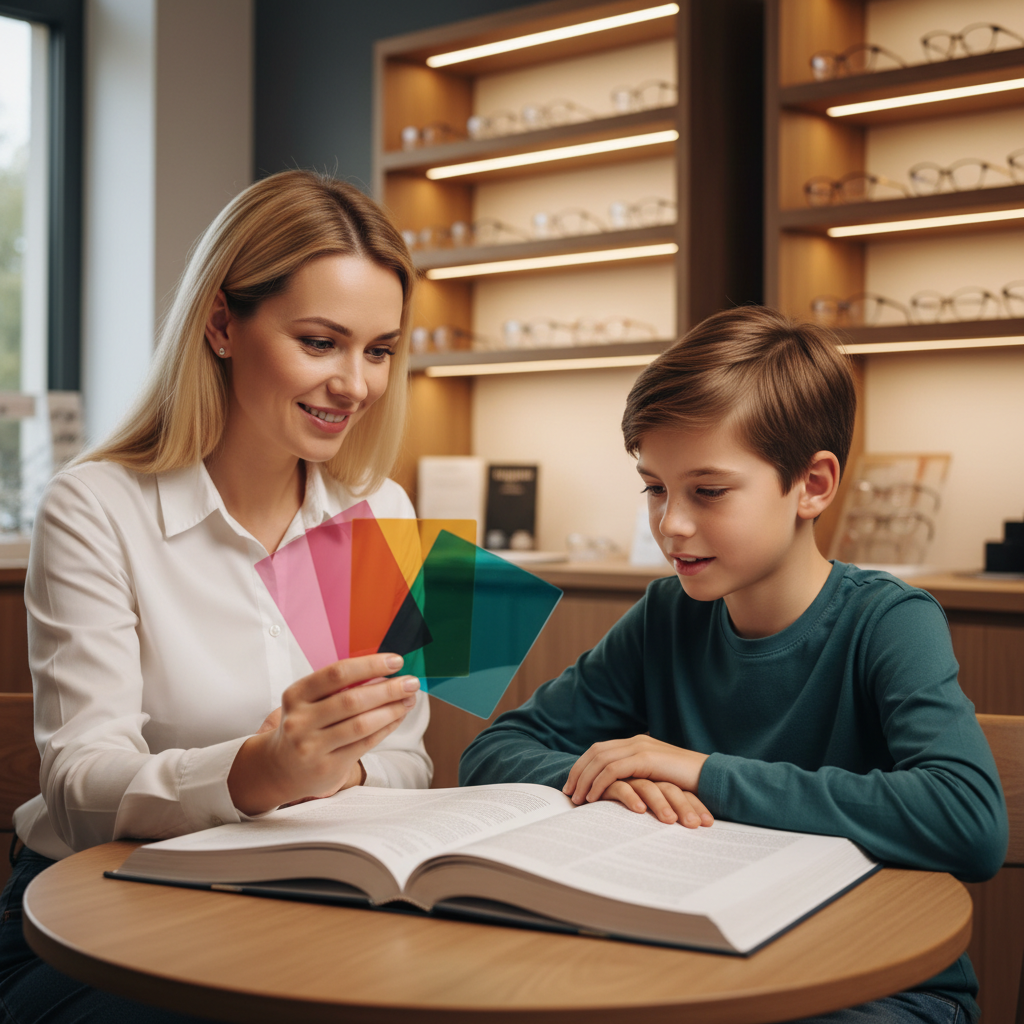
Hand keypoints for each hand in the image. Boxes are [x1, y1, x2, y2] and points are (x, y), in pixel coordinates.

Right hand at [229, 653, 418, 814]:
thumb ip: (340, 687)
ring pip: (361, 725)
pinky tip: (398, 717)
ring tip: (409, 699)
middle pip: (352, 700)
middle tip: (411, 682)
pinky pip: (365, 744)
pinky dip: (386, 728)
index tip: (395, 661)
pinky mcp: (327, 767)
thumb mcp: (309, 700)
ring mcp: (312, 747)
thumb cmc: (303, 725)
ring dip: (392, 710)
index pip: (337, 673)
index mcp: (297, 695)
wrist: (278, 768)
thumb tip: (386, 672)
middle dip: (388, 689)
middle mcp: (301, 721)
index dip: (369, 665)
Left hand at [563, 735, 711, 825]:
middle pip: (595, 752)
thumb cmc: (687, 783)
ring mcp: (641, 747)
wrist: (711, 776)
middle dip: (578, 772)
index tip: (572, 784)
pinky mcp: (646, 758)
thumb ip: (639, 778)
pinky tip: (593, 797)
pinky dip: (599, 782)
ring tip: (577, 799)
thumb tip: (621, 792)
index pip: (600, 750)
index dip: (583, 766)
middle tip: (567, 792)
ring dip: (585, 779)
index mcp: (637, 743)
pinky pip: (614, 769)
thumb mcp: (657, 778)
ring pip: (601, 759)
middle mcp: (636, 741)